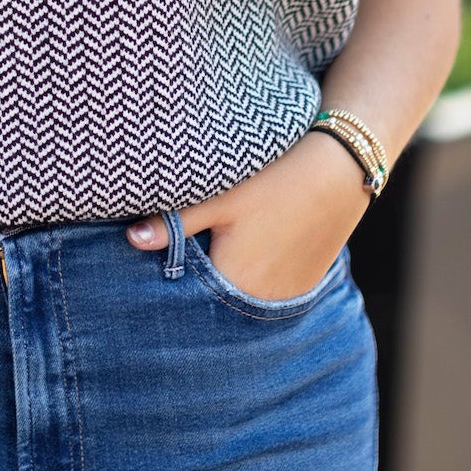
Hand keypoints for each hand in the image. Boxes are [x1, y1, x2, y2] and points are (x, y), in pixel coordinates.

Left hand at [126, 131, 369, 301]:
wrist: (340, 170)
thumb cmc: (275, 180)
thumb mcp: (220, 198)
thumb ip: (175, 224)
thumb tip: (131, 239)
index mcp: (233, 281)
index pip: (188, 293)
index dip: (172, 278)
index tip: (161, 266)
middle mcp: (261, 300)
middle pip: (215, 298)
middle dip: (199, 282)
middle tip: (193, 252)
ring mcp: (285, 297)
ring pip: (241, 296)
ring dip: (228, 281)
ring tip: (225, 249)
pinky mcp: (303, 286)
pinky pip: (267, 292)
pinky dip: (254, 278)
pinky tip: (252, 252)